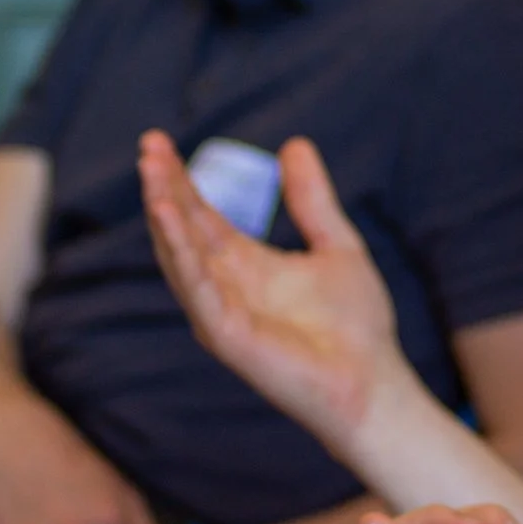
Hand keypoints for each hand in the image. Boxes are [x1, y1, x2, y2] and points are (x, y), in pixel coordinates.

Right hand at [139, 131, 414, 457]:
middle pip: (183, 231)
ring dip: (164, 217)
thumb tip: (293, 145)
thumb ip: (312, 200)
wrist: (373, 382)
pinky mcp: (227, 336)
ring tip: (151, 176)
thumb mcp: (336, 244)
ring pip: (180, 258)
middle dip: (164, 188)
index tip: (159, 141)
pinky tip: (169, 219)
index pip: (201, 216)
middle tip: (149, 145)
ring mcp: (222, 313)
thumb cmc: (357, 327)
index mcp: (246, 266)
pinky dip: (181, 254)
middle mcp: (225, 288)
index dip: (180, 180)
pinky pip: (197, 290)